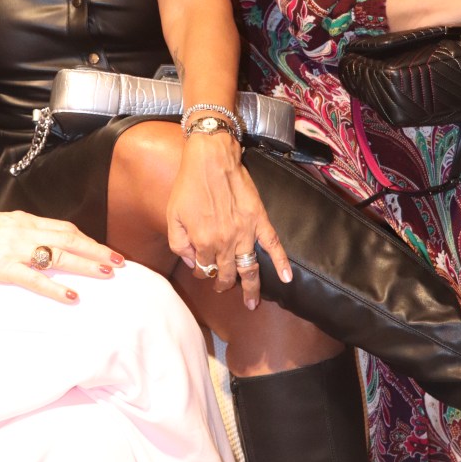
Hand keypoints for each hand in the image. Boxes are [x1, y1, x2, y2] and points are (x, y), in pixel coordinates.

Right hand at [0, 211, 124, 303]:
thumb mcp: (3, 222)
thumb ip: (25, 229)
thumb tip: (43, 236)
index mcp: (27, 220)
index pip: (65, 228)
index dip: (87, 239)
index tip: (104, 248)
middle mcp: (27, 231)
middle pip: (70, 239)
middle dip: (97, 250)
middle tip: (119, 260)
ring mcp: (17, 249)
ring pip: (59, 256)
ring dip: (86, 265)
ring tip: (107, 273)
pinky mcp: (5, 268)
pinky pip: (35, 279)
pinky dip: (56, 288)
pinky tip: (72, 296)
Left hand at [166, 132, 291, 309]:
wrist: (211, 158)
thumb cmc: (189, 185)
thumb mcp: (173, 216)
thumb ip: (179, 244)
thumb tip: (192, 261)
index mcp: (203, 242)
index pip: (204, 269)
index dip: (202, 272)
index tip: (201, 268)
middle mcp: (226, 242)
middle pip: (227, 274)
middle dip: (223, 284)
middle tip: (222, 287)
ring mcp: (245, 233)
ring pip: (250, 268)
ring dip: (251, 288)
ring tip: (252, 302)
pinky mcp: (260, 220)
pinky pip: (273, 246)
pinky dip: (281, 263)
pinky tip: (287, 278)